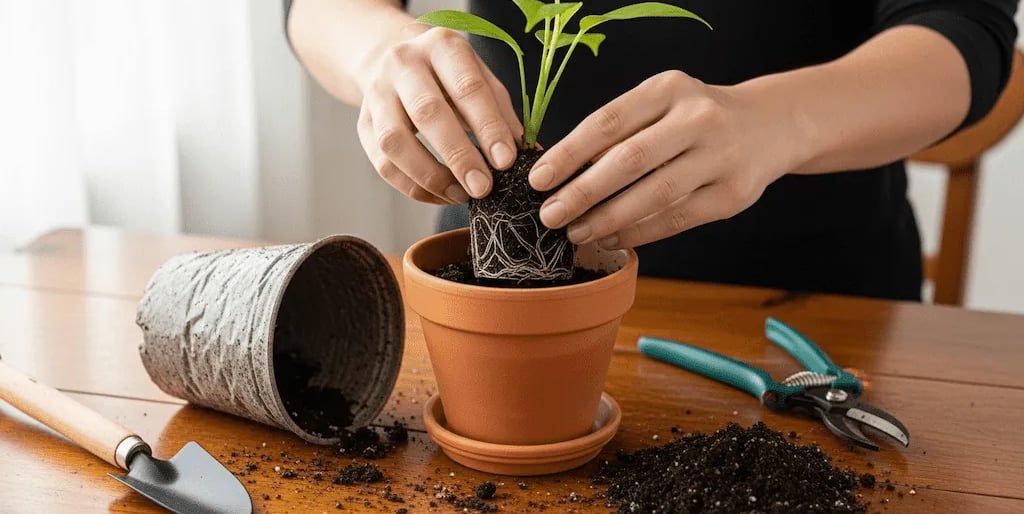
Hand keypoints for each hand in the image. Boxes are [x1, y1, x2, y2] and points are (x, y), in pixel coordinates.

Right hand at [356, 25, 523, 203]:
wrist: (394, 62)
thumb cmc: (450, 76)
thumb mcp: (480, 78)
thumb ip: (502, 113)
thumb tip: (529, 155)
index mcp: (441, 47)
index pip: (466, 87)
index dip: (488, 126)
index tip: (506, 161)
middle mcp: (403, 65)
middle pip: (427, 112)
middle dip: (458, 155)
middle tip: (483, 187)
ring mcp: (377, 94)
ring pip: (394, 141)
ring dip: (430, 175)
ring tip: (460, 195)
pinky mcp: (363, 125)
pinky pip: (383, 164)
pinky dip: (413, 187)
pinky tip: (440, 195)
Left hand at [528, 70, 800, 248]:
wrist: (772, 125)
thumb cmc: (697, 118)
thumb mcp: (662, 105)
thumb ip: (620, 131)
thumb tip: (560, 174)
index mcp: (669, 89)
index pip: (608, 122)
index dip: (569, 153)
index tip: (538, 179)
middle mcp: (698, 119)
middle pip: (629, 161)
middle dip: (582, 192)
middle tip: (549, 214)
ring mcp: (720, 158)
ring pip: (654, 195)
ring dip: (608, 218)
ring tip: (575, 231)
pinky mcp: (732, 195)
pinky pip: (676, 219)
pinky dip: (638, 232)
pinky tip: (611, 237)